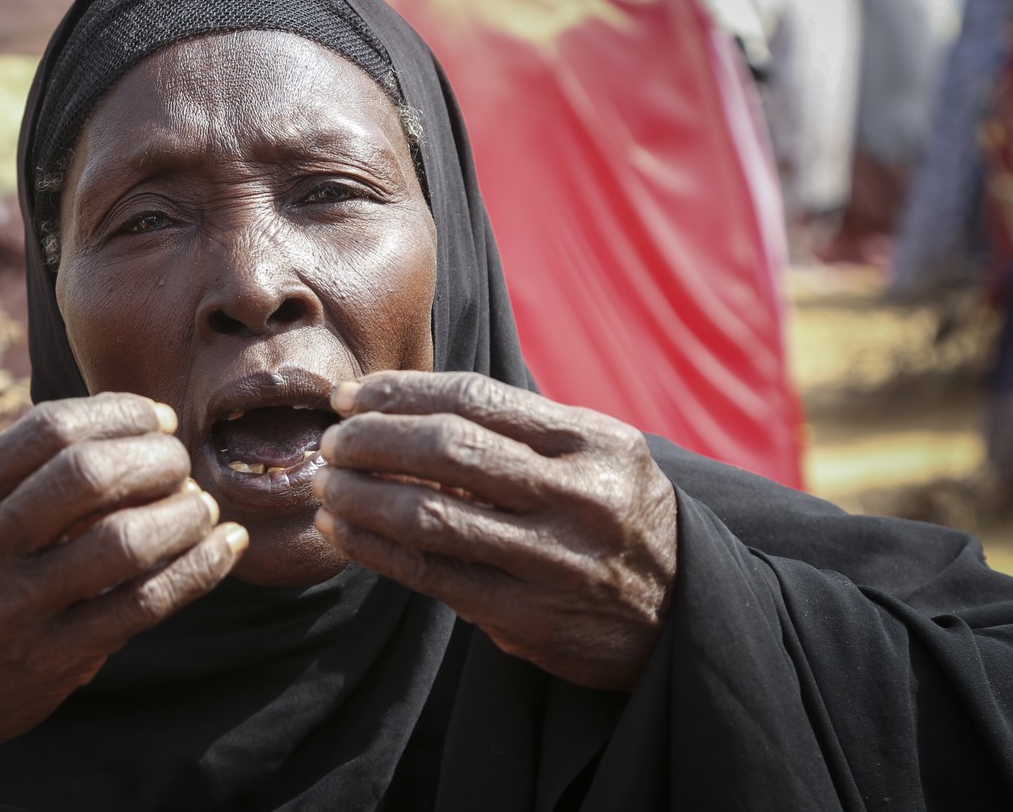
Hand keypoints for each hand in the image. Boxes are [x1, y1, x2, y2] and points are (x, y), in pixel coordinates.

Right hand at [0, 392, 248, 759]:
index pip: (47, 430)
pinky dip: (198, 568)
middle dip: (154, 457)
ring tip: (202, 505)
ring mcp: (12, 611)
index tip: (156, 419)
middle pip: (86, 475)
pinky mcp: (51, 660)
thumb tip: (119, 424)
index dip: (118, 413)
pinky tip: (226, 546)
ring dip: (182, 512)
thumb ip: (14, 476)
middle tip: (180, 460)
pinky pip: (143, 604)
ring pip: (122, 541)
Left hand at [312, 371, 675, 689]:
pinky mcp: (528, 619)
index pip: (475, 399)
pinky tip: (343, 532)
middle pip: (447, 451)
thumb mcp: (596, 457)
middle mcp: (579, 499)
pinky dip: (375, 549)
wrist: (688, 615)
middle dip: (371, 440)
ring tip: (325, 484)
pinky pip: (431, 576)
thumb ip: (519, 433)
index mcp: (595, 442)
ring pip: (430, 517)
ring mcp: (554, 562)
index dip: (399, 393)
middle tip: (331, 441)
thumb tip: (399, 409)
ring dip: (361, 496)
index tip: (350, 397)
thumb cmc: (616, 518)